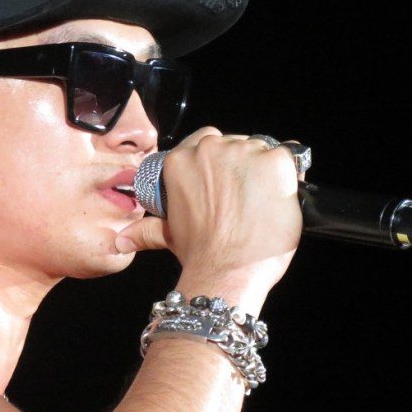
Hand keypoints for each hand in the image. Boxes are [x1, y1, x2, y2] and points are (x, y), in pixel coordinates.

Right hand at [117, 128, 303, 309]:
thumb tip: (121, 241)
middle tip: (244, 199)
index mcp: (181, 159)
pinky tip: (280, 198)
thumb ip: (146, 230)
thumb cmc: (200, 254)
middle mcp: (211, 148)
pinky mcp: (276, 161)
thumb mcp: (169, 235)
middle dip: (242, 167)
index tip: (226, 181)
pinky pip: (290, 157)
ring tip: (262, 203)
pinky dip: (289, 175)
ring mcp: (244, 152)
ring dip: (265, 172)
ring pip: (262, 150)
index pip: (207, 140)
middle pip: (236, 143)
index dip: (220, 161)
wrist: (227, 271)